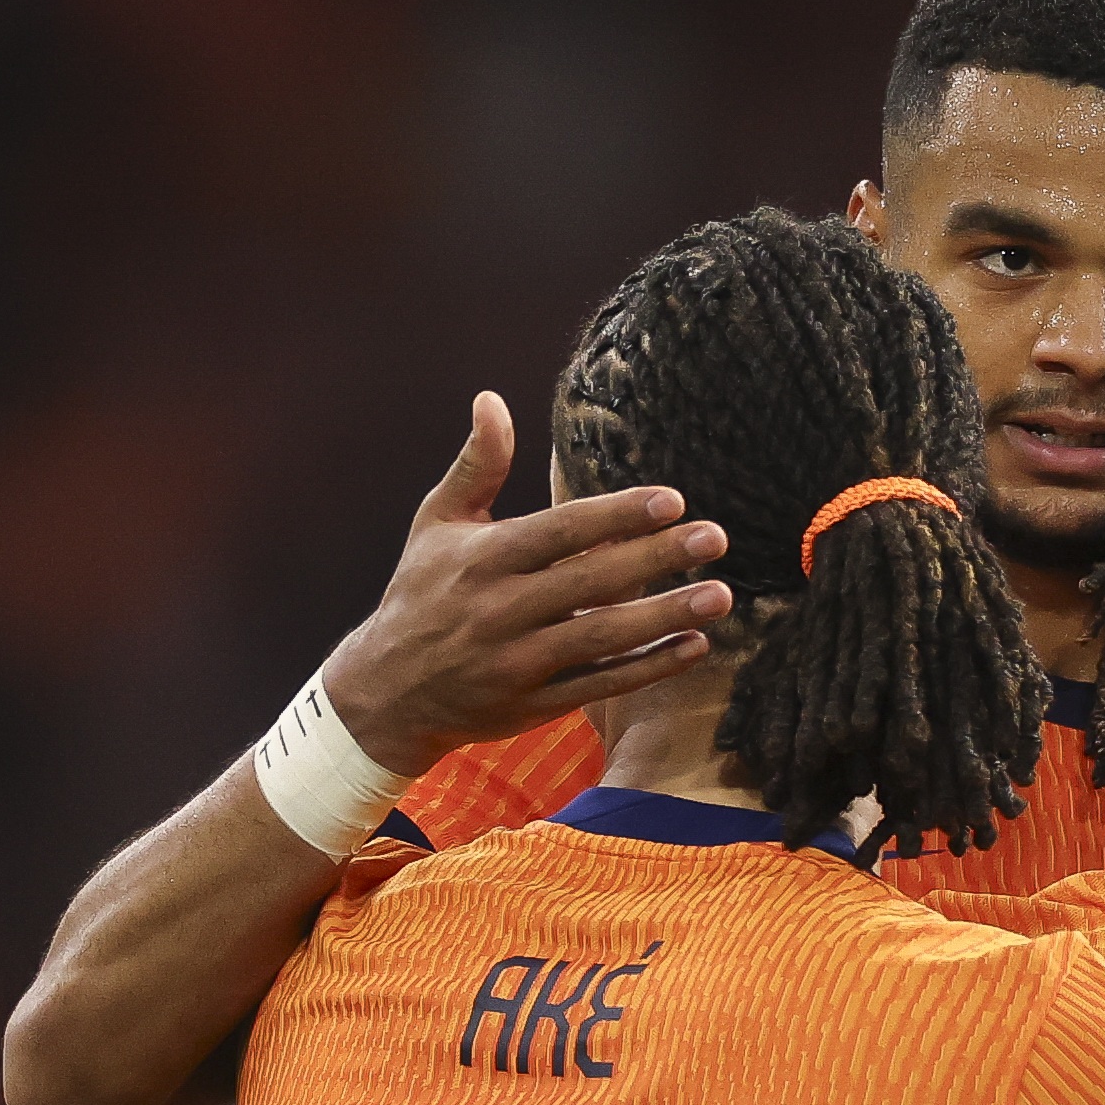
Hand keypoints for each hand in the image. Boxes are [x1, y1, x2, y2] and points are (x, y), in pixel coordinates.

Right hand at [320, 393, 735, 775]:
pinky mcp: (533, 705)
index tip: (673, 499)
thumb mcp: (437, 525)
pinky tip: (696, 645)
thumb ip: (477, 466)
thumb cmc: (420, 593)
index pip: (558, 532)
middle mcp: (498, 610)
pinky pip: (601, 684)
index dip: (615, 515)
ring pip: (602, 637)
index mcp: (481, 559)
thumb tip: (492, 400)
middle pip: (590, 581)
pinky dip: (649, 667)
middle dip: (656, 559)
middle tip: (716, 538)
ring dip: (665, 616)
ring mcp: (517, 662)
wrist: (383, 694)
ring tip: (720, 594)